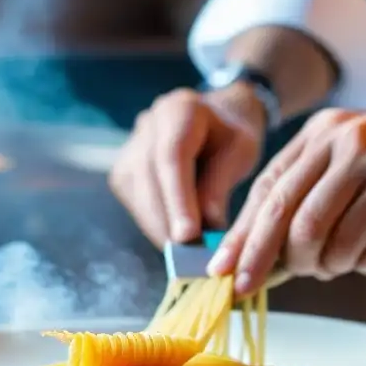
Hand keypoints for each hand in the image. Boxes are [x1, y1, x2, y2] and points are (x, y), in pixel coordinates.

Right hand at [109, 83, 265, 245]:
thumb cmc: (232, 135)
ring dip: (158, 227)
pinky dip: (153, 223)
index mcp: (180, 109)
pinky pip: (134, 201)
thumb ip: (220, 185)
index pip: (172, 157)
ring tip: (185, 251)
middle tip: (190, 256)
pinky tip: (173, 236)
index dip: (177, 198)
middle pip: (147, 177)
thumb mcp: (240, 152)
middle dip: (166, 220)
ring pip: (136, 193)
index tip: (188, 236)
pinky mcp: (124, 169)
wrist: (216, 118)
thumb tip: (207, 228)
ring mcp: (130, 146)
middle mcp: (148, 124)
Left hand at [208, 108, 365, 293]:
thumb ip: (298, 197)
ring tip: (337, 261)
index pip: (269, 191)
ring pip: (333, 242)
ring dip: (328, 266)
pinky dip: (365, 263)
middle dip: (270, 263)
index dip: (243, 237)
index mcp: (320, 134)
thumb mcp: (340, 159)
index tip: (224, 273)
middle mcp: (349, 143)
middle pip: (293, 220)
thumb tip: (249, 257)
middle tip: (260, 288)